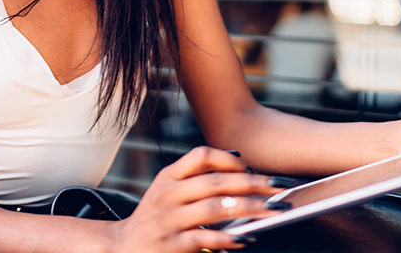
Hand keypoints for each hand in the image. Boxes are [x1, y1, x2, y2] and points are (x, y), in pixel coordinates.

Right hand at [110, 147, 287, 251]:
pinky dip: (228, 239)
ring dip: (249, 208)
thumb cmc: (154, 218)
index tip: (250, 166)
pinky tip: (245, 238)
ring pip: (215, 209)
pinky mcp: (172, 245)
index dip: (228, 158)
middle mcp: (167, 195)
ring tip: (272, 211)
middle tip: (279, 186)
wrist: (121, 249)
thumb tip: (237, 159)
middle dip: (252, 183)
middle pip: (215, 182)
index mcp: (168, 177)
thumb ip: (195, 177)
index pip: (200, 156)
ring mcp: (169, 221)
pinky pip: (205, 239)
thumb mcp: (166, 191)